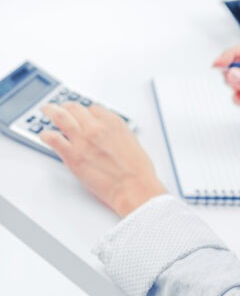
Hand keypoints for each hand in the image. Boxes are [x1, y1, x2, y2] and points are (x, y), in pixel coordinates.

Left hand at [39, 102, 167, 217]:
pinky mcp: (72, 156)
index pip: (93, 109)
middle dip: (67, 107)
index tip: (84, 115)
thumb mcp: (132, 143)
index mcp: (113, 123)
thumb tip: (107, 136)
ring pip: (60, 117)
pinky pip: (52, 139)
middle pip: (75, 108)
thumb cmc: (137, 171)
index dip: (87, 112)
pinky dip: (46, 135)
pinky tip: (45, 135)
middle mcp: (96, 127)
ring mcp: (82, 140)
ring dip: (51, 111)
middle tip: (62, 108)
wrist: (134, 188)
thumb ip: (116, 135)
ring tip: (47, 111)